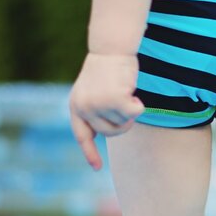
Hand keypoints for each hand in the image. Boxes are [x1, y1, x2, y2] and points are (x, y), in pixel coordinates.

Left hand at [68, 52, 144, 170]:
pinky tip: (134, 91)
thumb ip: (96, 107)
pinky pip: (134, 114)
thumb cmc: (108, 65)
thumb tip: (109, 129)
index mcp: (76, 106)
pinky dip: (139, 105)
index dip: (90, 152)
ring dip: (130, 109)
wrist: (111, 47)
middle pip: (109, 132)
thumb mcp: (94, 89)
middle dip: (123, 124)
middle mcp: (83, 108)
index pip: (82, 135)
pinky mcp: (114, 100)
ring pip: (123, 122)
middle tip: (129, 108)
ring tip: (125, 90)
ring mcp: (97, 105)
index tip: (96, 168)